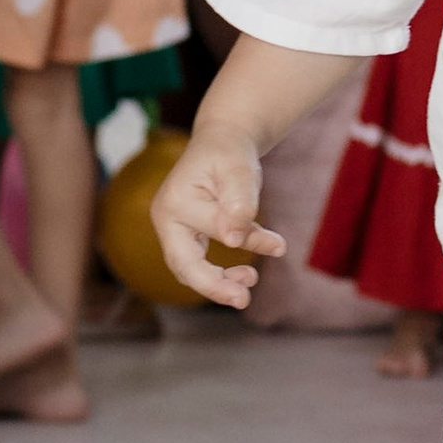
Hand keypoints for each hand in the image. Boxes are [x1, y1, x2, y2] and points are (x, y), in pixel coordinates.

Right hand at [151, 126, 284, 308]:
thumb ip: (238, 203)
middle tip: (243, 300)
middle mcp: (167, 219)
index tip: (276, 245)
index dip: (239, 241)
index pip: (204, 231)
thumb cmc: (230, 153)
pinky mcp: (189, 236)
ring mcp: (175, 230)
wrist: (223, 143)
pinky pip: (202, 263)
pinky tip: (250, 272)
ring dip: (220, 282)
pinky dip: (224, 272)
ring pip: (191, 269)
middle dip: (213, 286)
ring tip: (251, 281)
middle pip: (183, 265)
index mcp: (173, 203)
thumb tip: (234, 241)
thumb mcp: (239, 170)